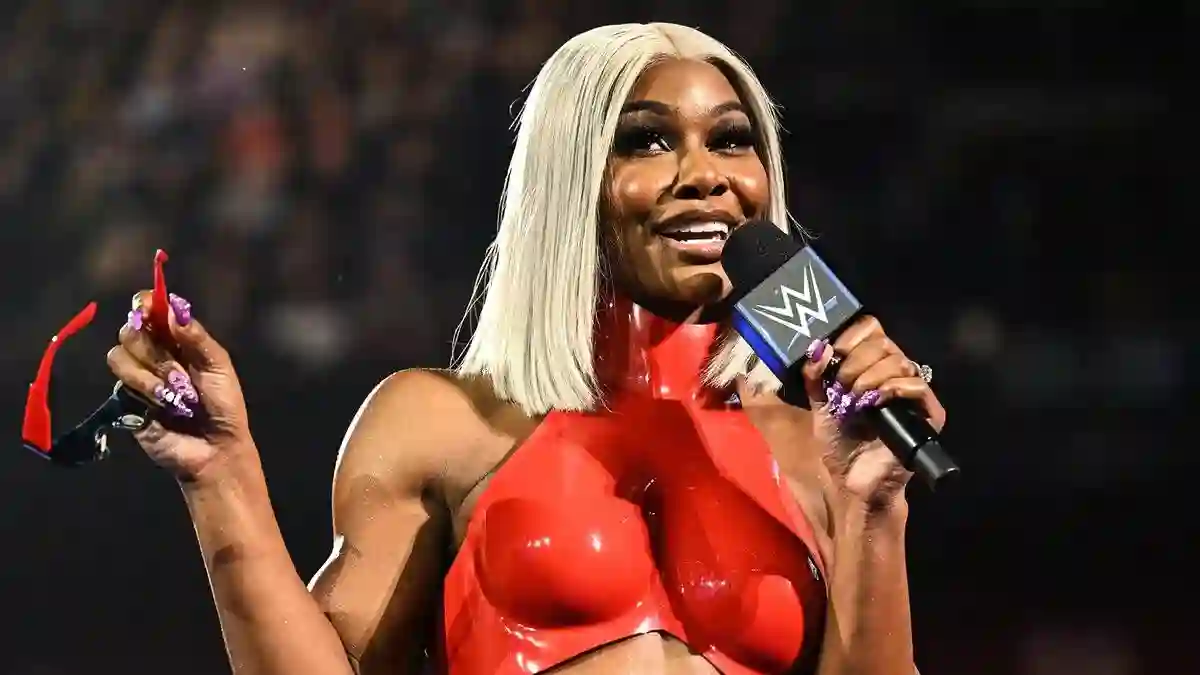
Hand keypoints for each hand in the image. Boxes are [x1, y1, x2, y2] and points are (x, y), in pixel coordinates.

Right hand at [106, 291, 252, 481]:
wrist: (215, 447)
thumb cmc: (224, 405)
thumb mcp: (218, 365)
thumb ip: (196, 337)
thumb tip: (173, 308)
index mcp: (178, 340)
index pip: (150, 310)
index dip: (144, 304)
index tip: (145, 306)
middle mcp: (154, 353)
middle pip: (130, 329)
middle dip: (152, 346)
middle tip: (176, 366)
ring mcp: (138, 376)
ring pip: (119, 354)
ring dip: (150, 371)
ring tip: (175, 392)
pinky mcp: (127, 400)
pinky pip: (121, 382)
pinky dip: (144, 389)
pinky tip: (164, 404)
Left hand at [799, 316, 945, 510]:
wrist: (852, 482)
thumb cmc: (839, 443)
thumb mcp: (819, 404)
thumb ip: (815, 375)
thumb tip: (818, 347)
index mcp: (870, 366)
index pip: (871, 330)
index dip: (852, 336)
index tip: (834, 352)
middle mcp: (894, 374)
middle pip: (883, 343)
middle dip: (856, 361)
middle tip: (841, 385)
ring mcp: (913, 393)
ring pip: (899, 361)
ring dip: (870, 376)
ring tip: (854, 398)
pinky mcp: (928, 413)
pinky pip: (917, 385)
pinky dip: (893, 388)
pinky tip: (875, 401)